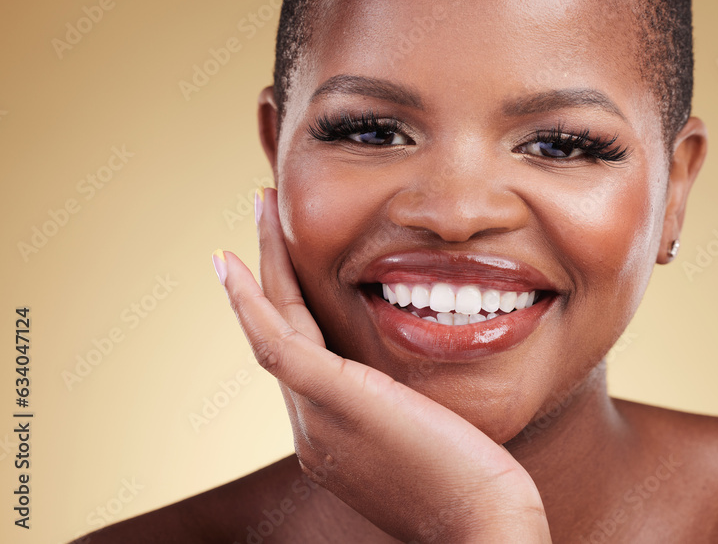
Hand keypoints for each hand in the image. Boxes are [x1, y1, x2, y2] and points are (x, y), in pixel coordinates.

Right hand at [212, 187, 550, 542]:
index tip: (290, 265)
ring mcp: (315, 418)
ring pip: (274, 326)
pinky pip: (276, 339)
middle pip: (281, 335)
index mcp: (335, 436)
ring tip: (260, 210)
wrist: (482, 530)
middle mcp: (312, 429)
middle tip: (264, 220)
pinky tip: (233, 261)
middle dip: (270, 274)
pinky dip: (248, 299)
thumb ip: (412, 411)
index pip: (306, 356)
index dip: (292, 307)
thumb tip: (424, 388)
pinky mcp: (332, 400)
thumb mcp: (433, 442)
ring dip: (263, 265)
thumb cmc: (477, 491)